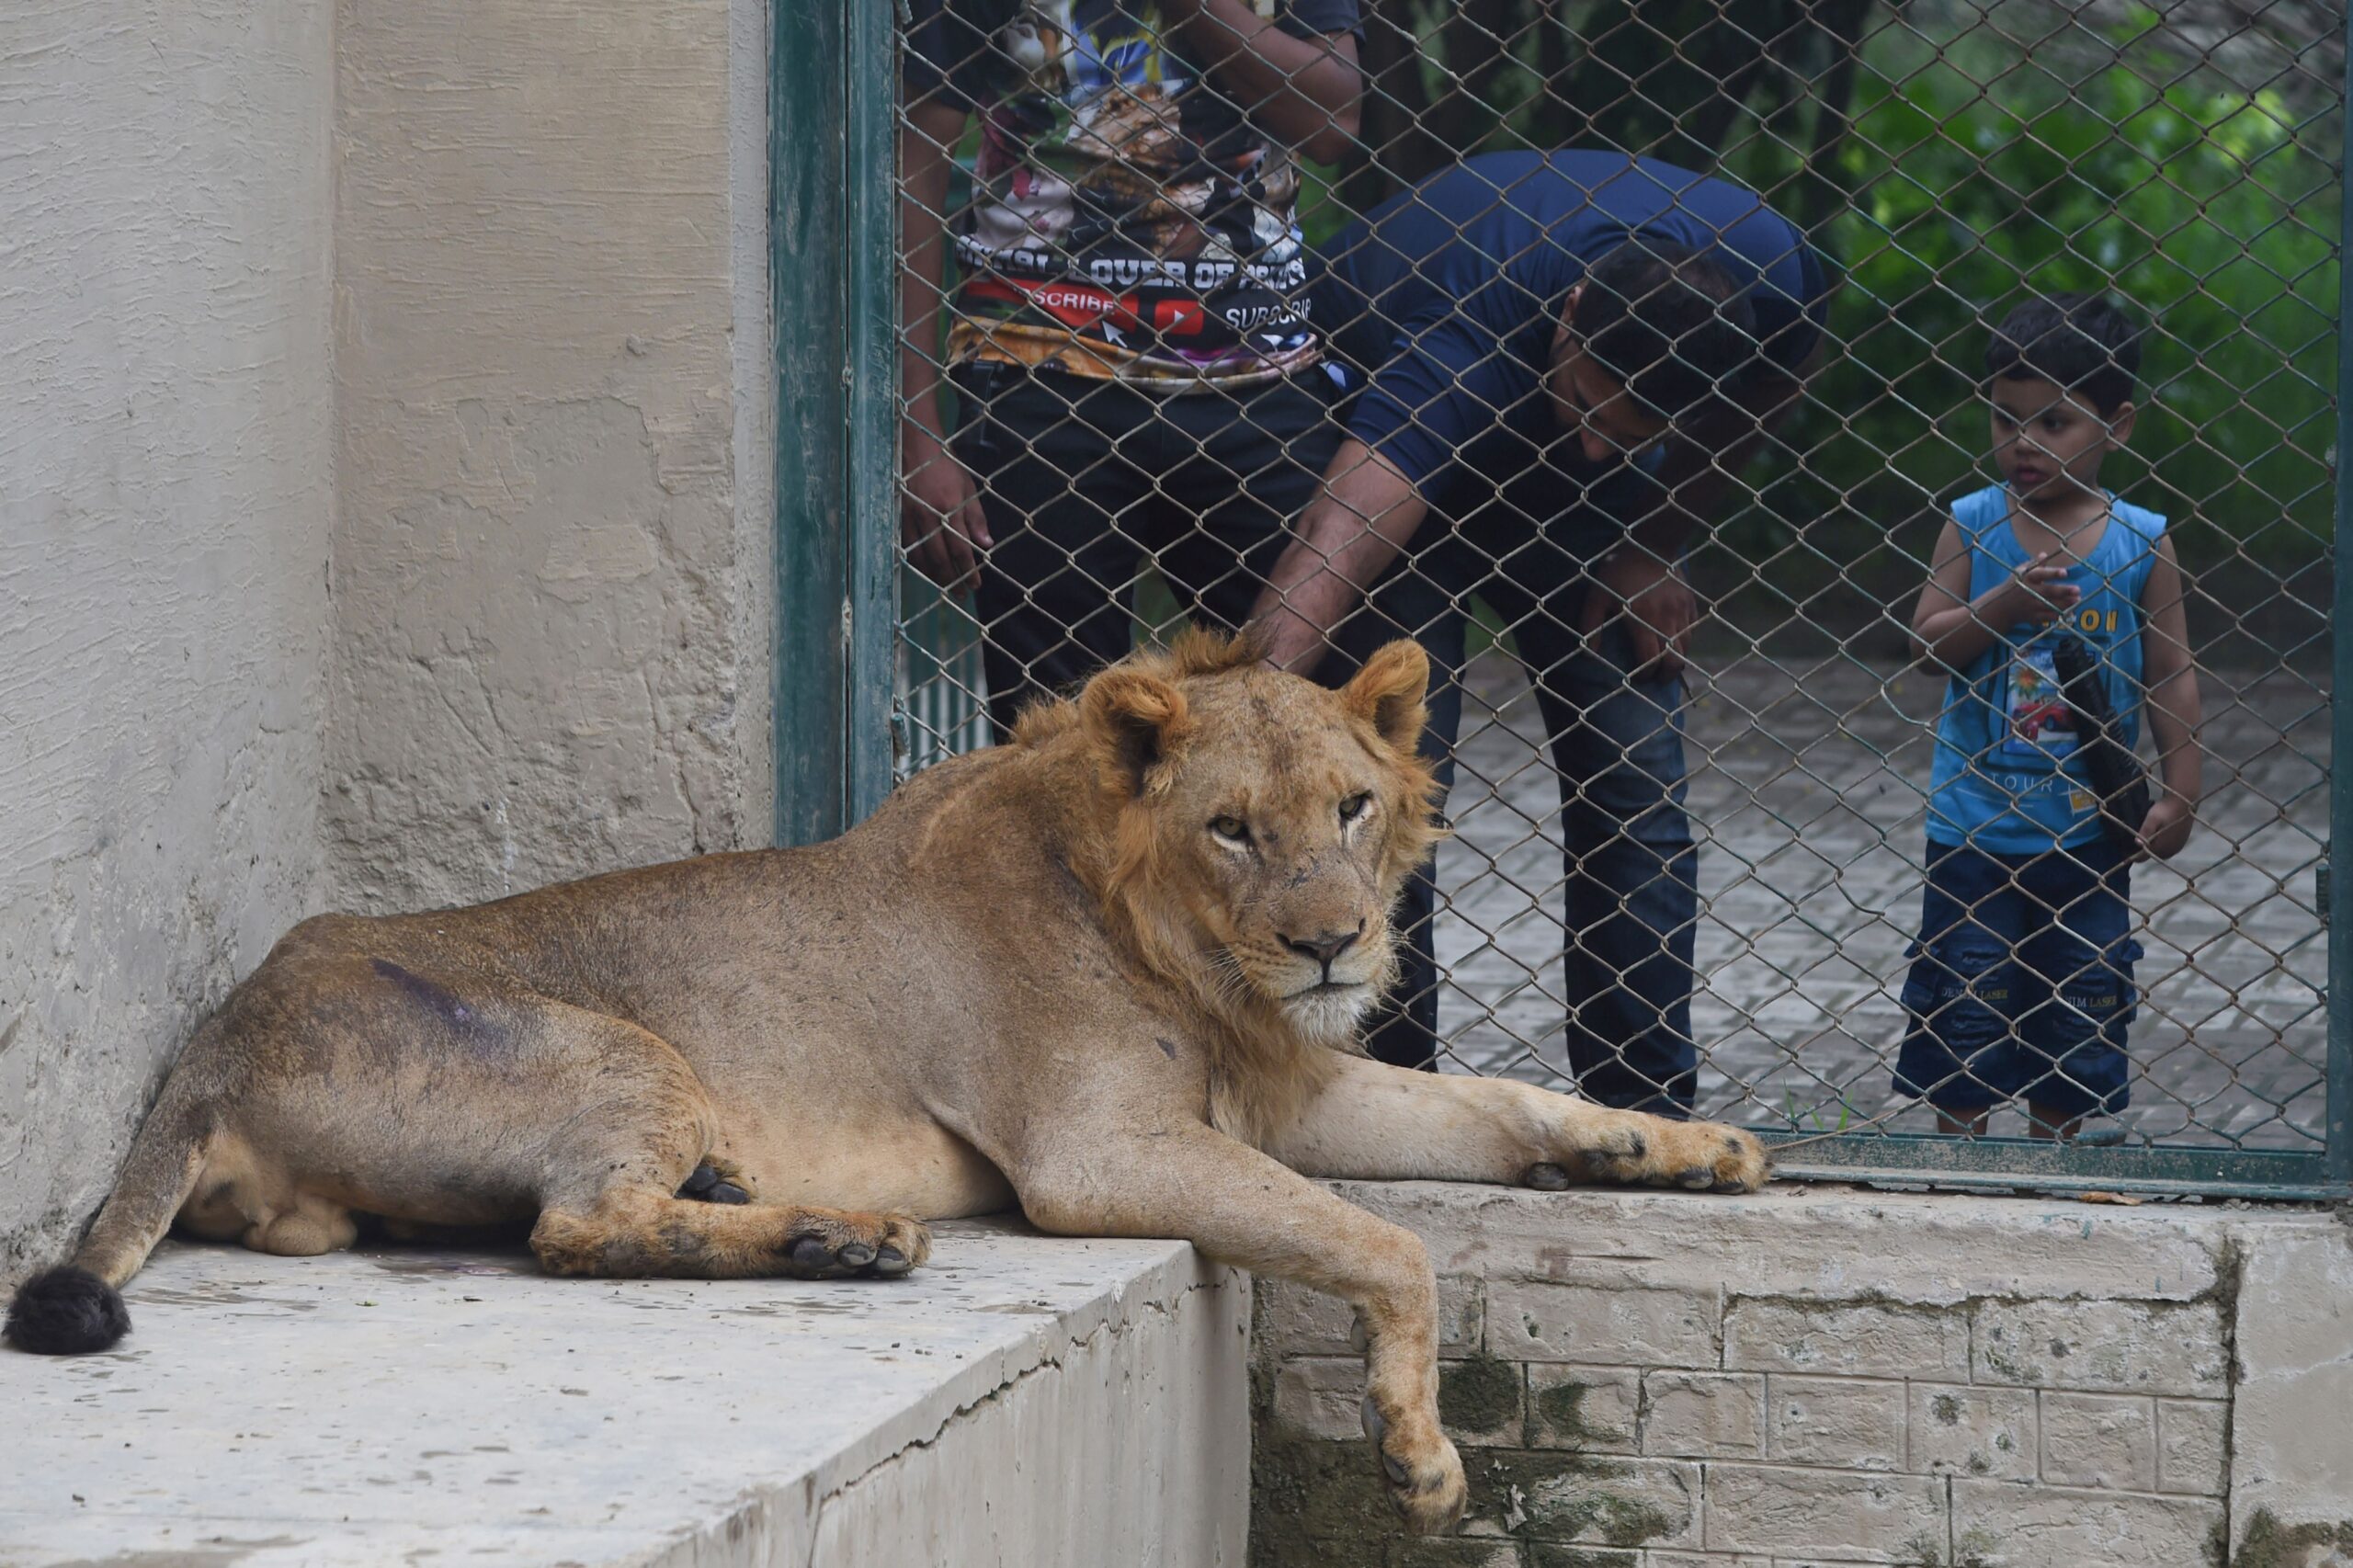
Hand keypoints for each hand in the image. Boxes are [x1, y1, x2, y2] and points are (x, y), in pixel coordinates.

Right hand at [900, 422, 991, 595]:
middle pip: (941, 558)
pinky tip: (926, 570)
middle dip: (952, 580)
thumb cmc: (946, 467)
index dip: (969, 571)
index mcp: (951, 508)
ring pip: (921, 557)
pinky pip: (908, 547)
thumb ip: (977, 518)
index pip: (961, 549)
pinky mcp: (899, 517)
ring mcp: (911, 518)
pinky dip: (918, 563)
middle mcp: (930, 516)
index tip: (976, 585)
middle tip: (962, 594)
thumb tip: (986, 546)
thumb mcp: (968, 488)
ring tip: (946, 587)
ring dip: (934, 576)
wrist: (916, 447)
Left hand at [1580, 550, 1697, 678]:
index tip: (1639, 679)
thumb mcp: (1596, 595)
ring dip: (1676, 660)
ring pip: (1686, 648)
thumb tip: (1589, 654)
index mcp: (1642, 619)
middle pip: (1675, 660)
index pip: (1650, 659)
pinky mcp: (1691, 603)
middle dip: (1666, 675)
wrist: (1650, 543)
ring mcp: (1682, 611)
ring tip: (1665, 664)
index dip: (1645, 675)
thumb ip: (1590, 625)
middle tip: (1657, 678)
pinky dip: (1684, 642)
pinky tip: (1673, 643)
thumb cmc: (1618, 570)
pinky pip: (1692, 630)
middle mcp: (1666, 619)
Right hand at [1988, 552, 2079, 628]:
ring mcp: (2030, 605)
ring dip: (2064, 604)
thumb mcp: (2020, 572)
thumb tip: (2044, 554)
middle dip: (2063, 591)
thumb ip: (2034, 564)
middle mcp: (2028, 591)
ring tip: (2077, 600)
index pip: (2040, 574)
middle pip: (2048, 591)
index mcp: (2026, 577)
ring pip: (2050, 605)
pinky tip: (2070, 613)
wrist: (2000, 607)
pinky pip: (2047, 617)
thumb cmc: (2014, 585)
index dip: (2053, 573)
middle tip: (2077, 589)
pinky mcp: (2032, 617)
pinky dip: (2059, 616)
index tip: (2065, 573)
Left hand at [2136, 794, 2193, 860]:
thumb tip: (2138, 843)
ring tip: (2145, 838)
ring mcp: (2178, 847)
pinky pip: (2168, 848)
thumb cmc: (2166, 809)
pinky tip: (2157, 836)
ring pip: (2160, 852)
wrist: (2183, 801)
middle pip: (2152, 856)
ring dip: (2153, 848)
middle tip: (2135, 842)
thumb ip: (2146, 831)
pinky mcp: (2182, 842)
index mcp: (2163, 847)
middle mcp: (2171, 850)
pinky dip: (2161, 845)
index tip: (2124, 851)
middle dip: (2144, 851)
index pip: (2143, 858)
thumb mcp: (2152, 819)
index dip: (2134, 856)